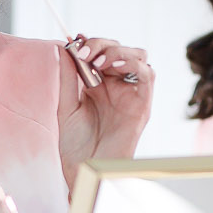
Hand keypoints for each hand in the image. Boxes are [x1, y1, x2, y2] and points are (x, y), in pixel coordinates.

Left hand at [61, 35, 154, 181]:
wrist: (84, 169)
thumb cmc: (74, 145)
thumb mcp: (66, 106)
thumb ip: (67, 77)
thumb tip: (64, 46)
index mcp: (99, 84)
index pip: (101, 51)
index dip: (90, 43)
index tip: (74, 42)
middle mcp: (117, 86)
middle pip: (120, 49)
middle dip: (101, 45)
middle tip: (83, 53)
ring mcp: (131, 94)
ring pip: (137, 56)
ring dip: (118, 52)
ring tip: (98, 61)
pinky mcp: (142, 105)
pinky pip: (148, 75)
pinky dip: (133, 64)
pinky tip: (113, 66)